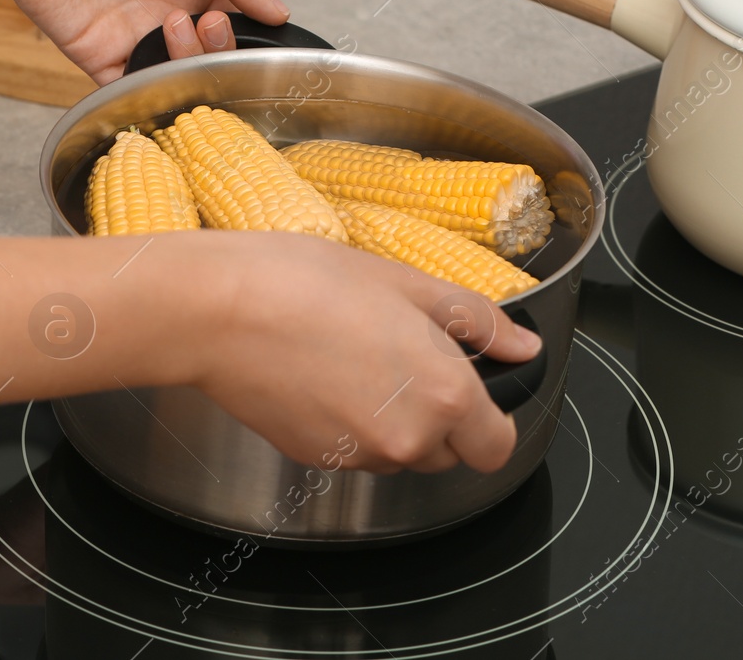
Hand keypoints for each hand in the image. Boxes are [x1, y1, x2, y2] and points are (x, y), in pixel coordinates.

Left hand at [0, 0, 289, 82]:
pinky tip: (162, 73)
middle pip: (211, 50)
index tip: (258, 23)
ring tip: (178, 24)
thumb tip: (278, 11)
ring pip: (179, 74)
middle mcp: (164, 5)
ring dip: (190, 61)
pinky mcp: (98, 57)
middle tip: (209, 21)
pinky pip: (133, 90)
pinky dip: (153, 93)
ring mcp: (132, 33)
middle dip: (220, 44)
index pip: (236, 14)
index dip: (249, 25)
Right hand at [178, 232, 542, 474]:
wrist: (219, 311)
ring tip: (354, 355)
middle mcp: (407, 438)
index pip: (498, 445)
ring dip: (392, 419)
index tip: (473, 385)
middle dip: (439, 415)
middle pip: (449, 452)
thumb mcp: (404, 282)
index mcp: (443, 393)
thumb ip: (475, 320)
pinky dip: (349, 424)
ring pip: (399, 452)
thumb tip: (523, 346)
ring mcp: (358, 456)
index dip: (491, 416)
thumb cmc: (305, 283)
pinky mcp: (317, 459)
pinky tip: (323, 373)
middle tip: (402, 354)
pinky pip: (354, 452)